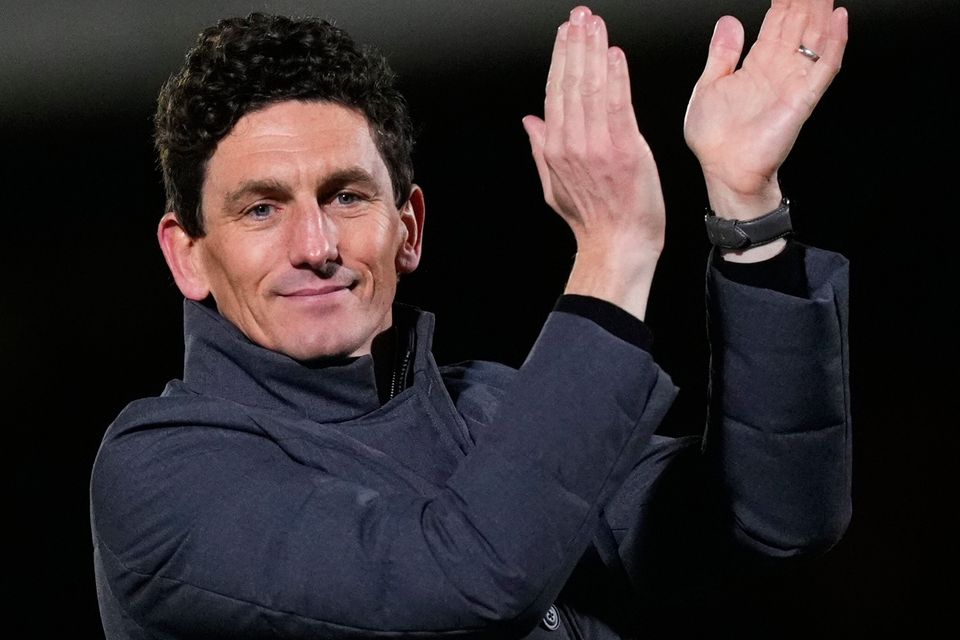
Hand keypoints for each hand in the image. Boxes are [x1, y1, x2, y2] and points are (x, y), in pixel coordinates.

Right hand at [523, 6, 663, 319]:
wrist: (618, 244)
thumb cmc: (593, 220)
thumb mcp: (555, 187)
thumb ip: (541, 150)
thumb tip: (529, 121)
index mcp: (556, 149)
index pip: (555, 94)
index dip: (560, 60)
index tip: (565, 34)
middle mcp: (573, 144)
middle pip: (570, 84)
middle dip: (575, 45)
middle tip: (579, 17)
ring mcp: (598, 146)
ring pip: (591, 88)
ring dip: (593, 52)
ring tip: (595, 25)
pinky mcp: (625, 149)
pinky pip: (617, 104)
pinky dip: (615, 77)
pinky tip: (615, 55)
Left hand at [684, 0, 848, 218]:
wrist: (724, 170)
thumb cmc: (715, 139)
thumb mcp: (708, 86)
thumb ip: (721, 53)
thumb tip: (729, 20)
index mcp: (756, 66)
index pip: (776, 24)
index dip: (784, 1)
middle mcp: (778, 71)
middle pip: (799, 25)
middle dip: (805, 1)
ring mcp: (793, 82)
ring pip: (815, 38)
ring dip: (821, 13)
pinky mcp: (803, 99)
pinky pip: (824, 67)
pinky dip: (834, 43)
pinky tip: (839, 19)